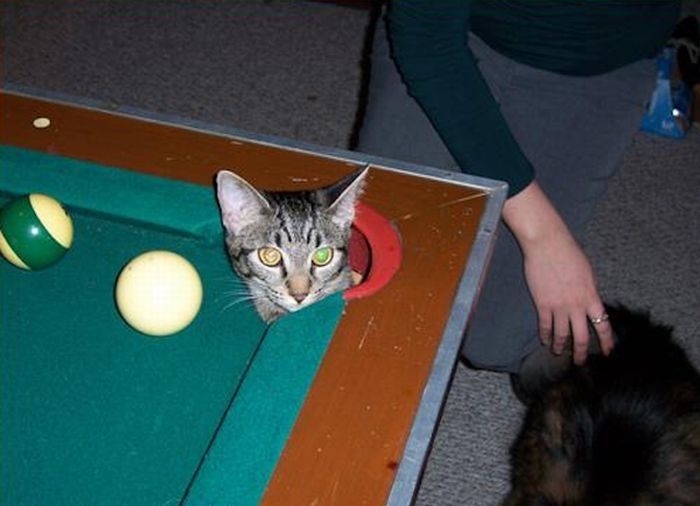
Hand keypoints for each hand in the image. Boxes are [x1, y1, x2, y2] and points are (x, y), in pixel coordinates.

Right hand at [502, 182, 613, 364]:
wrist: (547, 244)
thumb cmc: (569, 253)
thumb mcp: (587, 273)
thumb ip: (589, 291)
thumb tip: (589, 304)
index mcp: (592, 296)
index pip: (603, 325)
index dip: (607, 341)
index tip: (608, 351)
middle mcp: (577, 305)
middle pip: (582, 336)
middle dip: (581, 352)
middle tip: (580, 362)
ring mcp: (559, 306)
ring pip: (561, 335)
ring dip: (560, 346)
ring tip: (558, 352)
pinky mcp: (542, 304)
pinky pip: (545, 325)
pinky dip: (545, 335)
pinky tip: (544, 339)